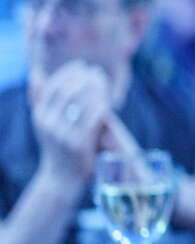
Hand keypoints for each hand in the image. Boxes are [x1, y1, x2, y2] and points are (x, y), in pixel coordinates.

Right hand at [29, 61, 114, 186]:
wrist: (62, 177)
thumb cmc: (58, 145)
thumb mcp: (46, 123)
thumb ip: (42, 100)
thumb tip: (37, 74)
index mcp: (39, 116)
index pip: (52, 87)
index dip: (67, 73)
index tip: (81, 65)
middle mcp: (47, 124)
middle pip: (67, 92)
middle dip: (83, 78)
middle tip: (96, 71)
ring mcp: (62, 134)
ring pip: (80, 103)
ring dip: (94, 88)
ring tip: (103, 81)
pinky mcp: (77, 144)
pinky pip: (91, 119)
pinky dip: (99, 106)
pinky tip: (108, 100)